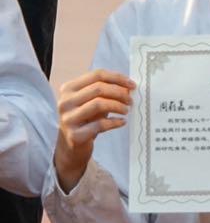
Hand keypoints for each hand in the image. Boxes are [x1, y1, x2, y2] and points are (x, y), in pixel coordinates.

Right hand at [55, 69, 133, 192]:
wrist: (70, 147)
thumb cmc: (85, 119)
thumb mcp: (92, 101)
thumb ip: (107, 91)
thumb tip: (128, 87)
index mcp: (68, 89)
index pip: (97, 75)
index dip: (117, 78)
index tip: (131, 84)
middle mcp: (65, 102)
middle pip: (98, 88)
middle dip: (119, 92)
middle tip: (130, 99)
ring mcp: (68, 119)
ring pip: (98, 104)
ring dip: (118, 105)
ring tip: (126, 110)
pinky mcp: (74, 135)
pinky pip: (100, 124)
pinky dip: (114, 122)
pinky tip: (122, 122)